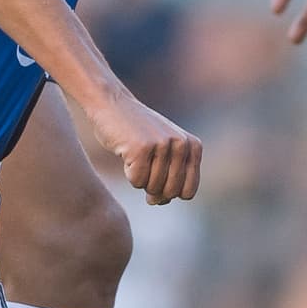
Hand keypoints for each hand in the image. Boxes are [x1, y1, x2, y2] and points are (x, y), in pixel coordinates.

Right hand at [85, 87, 201, 204]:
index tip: (157, 177)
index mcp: (193, 146)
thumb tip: (161, 202)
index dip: (170, 193)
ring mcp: (162, 145)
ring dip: (140, 179)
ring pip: (153, 188)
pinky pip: (137, 181)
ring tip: (136, 156)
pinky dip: (128, 174)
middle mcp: (182, 144)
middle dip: (154, 189)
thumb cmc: (138, 132)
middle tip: (143, 168)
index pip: (188, 192)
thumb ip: (173, 176)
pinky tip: (127, 153)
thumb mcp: (165, 150)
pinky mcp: (142, 148)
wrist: (113, 104)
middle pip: (170, 193)